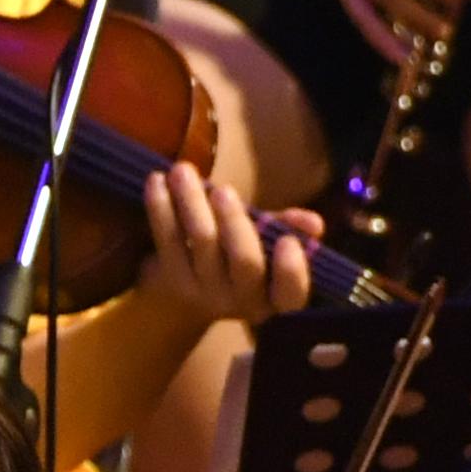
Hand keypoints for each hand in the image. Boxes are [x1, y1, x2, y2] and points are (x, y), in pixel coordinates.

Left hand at [138, 163, 315, 326]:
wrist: (185, 296)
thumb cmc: (240, 257)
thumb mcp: (269, 245)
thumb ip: (289, 228)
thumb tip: (314, 223)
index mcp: (274, 295)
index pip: (290, 294)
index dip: (291, 271)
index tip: (288, 242)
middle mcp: (242, 300)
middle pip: (244, 263)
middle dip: (236, 224)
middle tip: (224, 191)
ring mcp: (204, 293)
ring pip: (202, 245)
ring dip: (192, 203)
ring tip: (183, 171)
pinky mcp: (171, 279)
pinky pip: (167, 240)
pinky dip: (160, 207)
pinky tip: (156, 180)